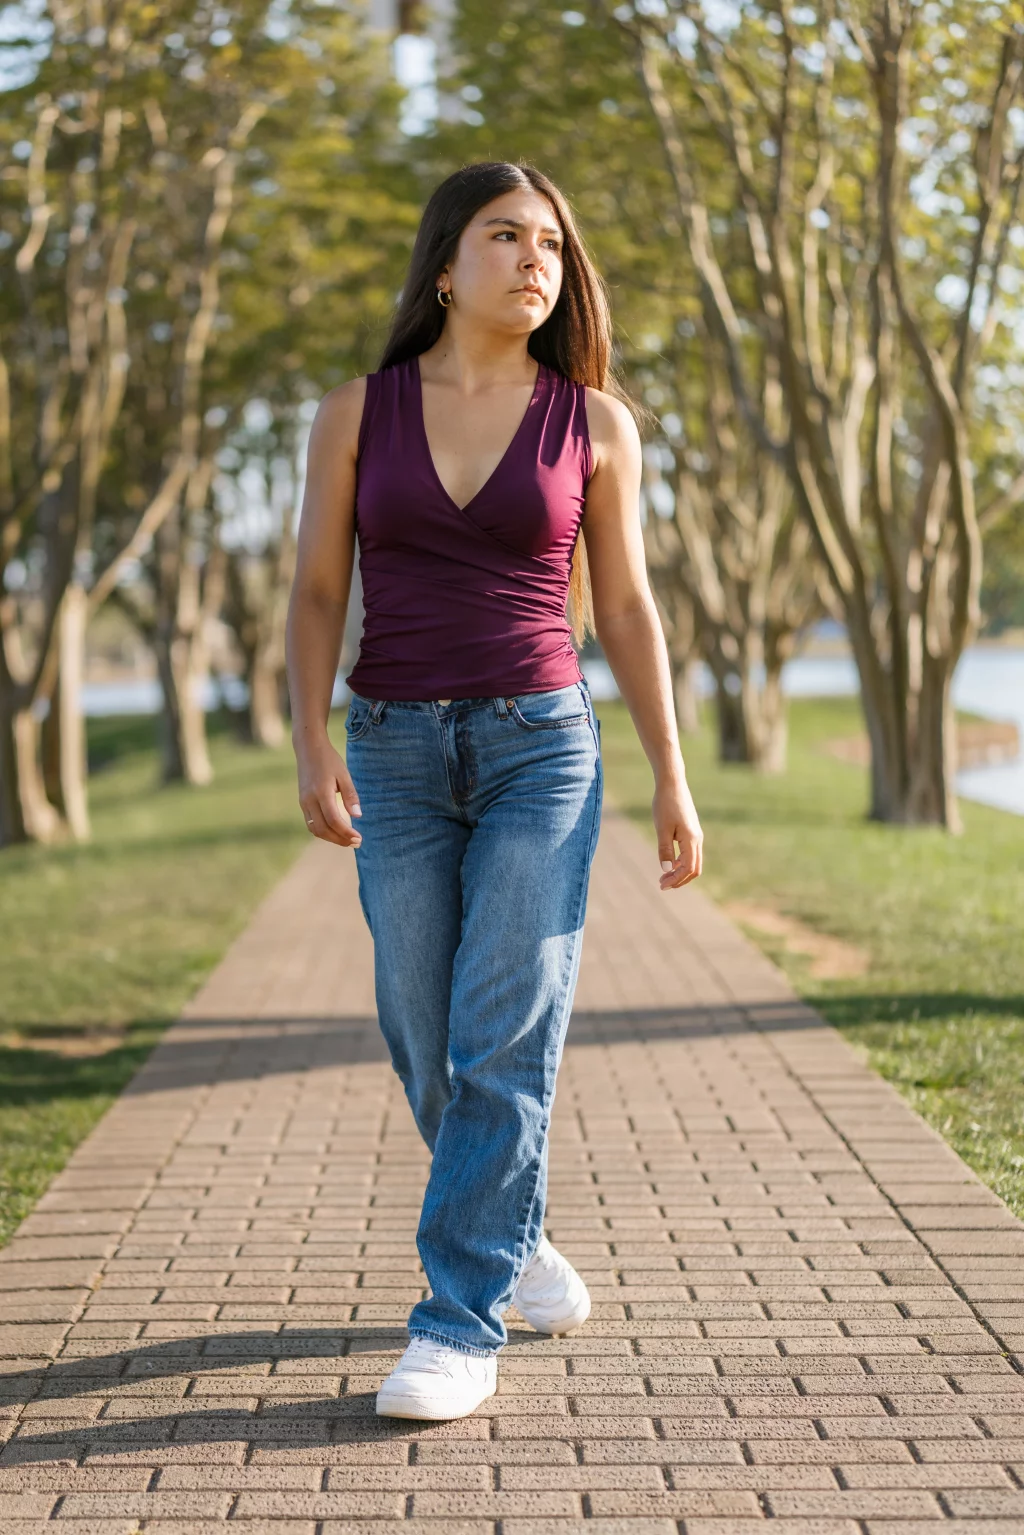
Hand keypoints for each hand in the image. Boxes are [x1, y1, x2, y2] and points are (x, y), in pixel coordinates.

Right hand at [295, 735, 361, 847]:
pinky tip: (336, 831)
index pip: (333, 820)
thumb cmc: (329, 760)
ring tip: (347, 840)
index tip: (359, 838)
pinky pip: (311, 823)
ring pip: (315, 829)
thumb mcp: (344, 774)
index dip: (346, 832)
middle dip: (339, 839)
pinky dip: (323, 831)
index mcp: (321, 792)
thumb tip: (358, 816)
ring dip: (331, 838)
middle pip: (322, 829)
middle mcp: (309, 800)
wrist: (308, 748)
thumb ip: (350, 795)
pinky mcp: (302, 802)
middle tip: (356, 843)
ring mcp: (303, 802)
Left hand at [654, 775, 702, 889]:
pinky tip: (669, 863)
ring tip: (663, 876)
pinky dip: (681, 862)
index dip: (676, 880)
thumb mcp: (662, 829)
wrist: (672, 784)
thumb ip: (665, 850)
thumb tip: (667, 870)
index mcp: (691, 840)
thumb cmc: (665, 804)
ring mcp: (696, 835)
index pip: (688, 869)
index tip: (661, 885)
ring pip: (693, 861)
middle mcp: (697, 839)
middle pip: (694, 868)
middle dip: (680, 879)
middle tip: (662, 884)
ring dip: (680, 871)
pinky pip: (690, 852)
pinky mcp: (692, 831)